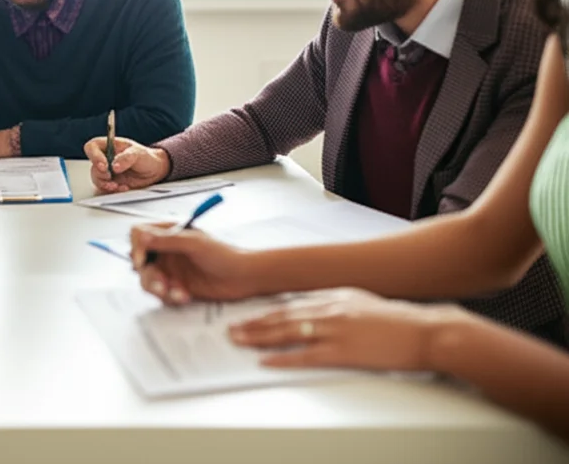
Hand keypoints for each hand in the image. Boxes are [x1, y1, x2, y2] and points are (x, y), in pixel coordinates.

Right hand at [84, 137, 170, 192]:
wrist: (155, 170)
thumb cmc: (146, 157)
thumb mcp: (138, 153)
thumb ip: (126, 158)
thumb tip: (114, 166)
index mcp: (109, 146)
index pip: (92, 147)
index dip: (94, 156)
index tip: (104, 165)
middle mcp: (106, 158)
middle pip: (93, 166)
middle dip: (100, 174)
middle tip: (110, 176)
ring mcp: (108, 171)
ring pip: (97, 178)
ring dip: (105, 184)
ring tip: (116, 185)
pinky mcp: (112, 182)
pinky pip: (105, 188)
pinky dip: (113, 190)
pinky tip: (123, 187)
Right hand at [130, 222, 251, 302]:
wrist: (243, 279)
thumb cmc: (224, 255)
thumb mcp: (195, 244)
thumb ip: (167, 240)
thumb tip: (142, 236)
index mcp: (169, 233)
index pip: (140, 234)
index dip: (137, 247)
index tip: (142, 260)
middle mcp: (166, 250)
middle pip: (140, 260)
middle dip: (148, 274)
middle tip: (161, 284)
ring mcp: (170, 269)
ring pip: (148, 279)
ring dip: (158, 288)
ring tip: (174, 292)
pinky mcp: (175, 286)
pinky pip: (162, 294)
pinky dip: (170, 296)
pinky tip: (184, 296)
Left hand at [228, 288, 465, 371]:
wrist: (425, 331)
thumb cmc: (398, 321)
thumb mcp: (362, 303)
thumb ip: (336, 305)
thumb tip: (313, 310)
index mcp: (335, 296)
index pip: (290, 304)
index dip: (265, 311)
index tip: (248, 315)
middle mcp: (330, 309)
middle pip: (282, 316)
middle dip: (254, 323)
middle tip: (232, 329)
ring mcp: (335, 330)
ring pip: (287, 332)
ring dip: (259, 337)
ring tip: (239, 340)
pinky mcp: (343, 351)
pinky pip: (305, 355)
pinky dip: (283, 358)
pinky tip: (266, 360)